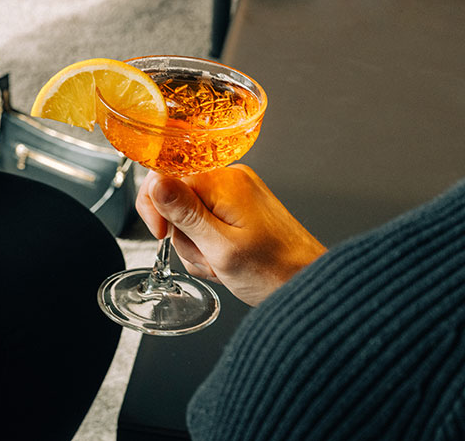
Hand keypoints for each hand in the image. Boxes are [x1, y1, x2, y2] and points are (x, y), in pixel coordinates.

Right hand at [137, 165, 326, 305]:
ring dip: (198, 246)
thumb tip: (155, 182)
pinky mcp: (240, 208)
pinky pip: (206, 222)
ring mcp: (235, 193)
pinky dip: (209, 245)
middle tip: (209, 257)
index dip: (157, 211)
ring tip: (222, 263)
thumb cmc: (275, 271)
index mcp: (223, 181)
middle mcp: (229, 179)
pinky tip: (226, 261)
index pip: (164, 179)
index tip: (162, 235)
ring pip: (189, 216)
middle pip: (175, 200)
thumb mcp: (221, 248)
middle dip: (184, 236)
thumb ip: (184, 213)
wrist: (309, 286)